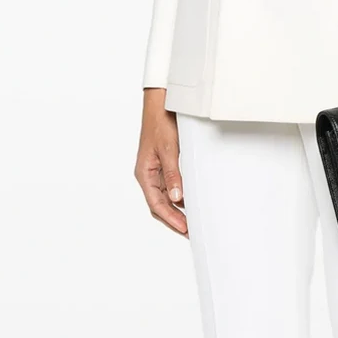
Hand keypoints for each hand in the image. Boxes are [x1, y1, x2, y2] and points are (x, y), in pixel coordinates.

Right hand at [134, 87, 187, 235]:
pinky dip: (181, 198)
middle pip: (160, 205)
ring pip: (166, 198)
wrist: (161, 105)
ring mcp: (157, 172)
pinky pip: (172, 187)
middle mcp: (149, 175)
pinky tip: (191, 203)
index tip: (185, 229)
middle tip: (191, 233)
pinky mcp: (165, 166)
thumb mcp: (168, 149)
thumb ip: (173, 174)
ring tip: (193, 223)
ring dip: (178, 211)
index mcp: (145, 173)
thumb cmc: (160, 124)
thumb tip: (177, 197)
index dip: (171, 219)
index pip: (156, 204)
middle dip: (174, 220)